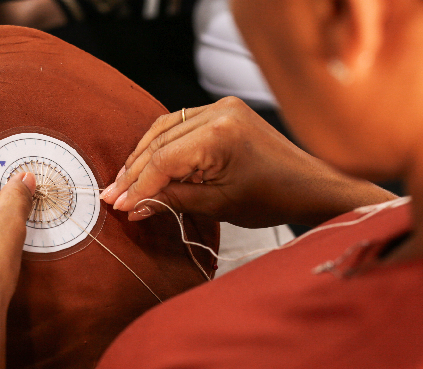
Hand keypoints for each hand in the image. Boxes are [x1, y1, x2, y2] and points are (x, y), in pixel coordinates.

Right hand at [101, 97, 394, 227]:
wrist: (311, 186)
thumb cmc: (274, 198)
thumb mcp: (218, 205)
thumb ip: (172, 201)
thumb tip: (133, 208)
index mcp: (219, 134)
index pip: (163, 159)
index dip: (137, 184)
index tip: (117, 205)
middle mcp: (218, 111)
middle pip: (159, 141)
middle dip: (134, 172)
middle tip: (111, 196)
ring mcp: (221, 107)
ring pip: (165, 129)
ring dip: (143, 157)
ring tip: (124, 184)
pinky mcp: (224, 111)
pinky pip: (180, 125)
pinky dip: (161, 146)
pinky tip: (147, 164)